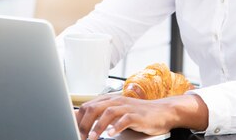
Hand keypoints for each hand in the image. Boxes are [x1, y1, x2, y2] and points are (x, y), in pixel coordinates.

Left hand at [75, 93, 207, 139]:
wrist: (163, 111)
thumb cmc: (139, 114)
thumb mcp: (118, 113)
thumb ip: (101, 115)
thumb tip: (80, 120)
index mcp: (109, 100)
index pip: (87, 106)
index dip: (77, 120)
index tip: (72, 131)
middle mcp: (117, 101)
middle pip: (94, 108)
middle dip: (84, 124)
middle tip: (80, 137)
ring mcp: (127, 107)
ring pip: (108, 112)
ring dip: (97, 126)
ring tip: (92, 138)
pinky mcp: (137, 115)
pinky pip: (125, 119)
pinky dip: (116, 126)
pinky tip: (111, 134)